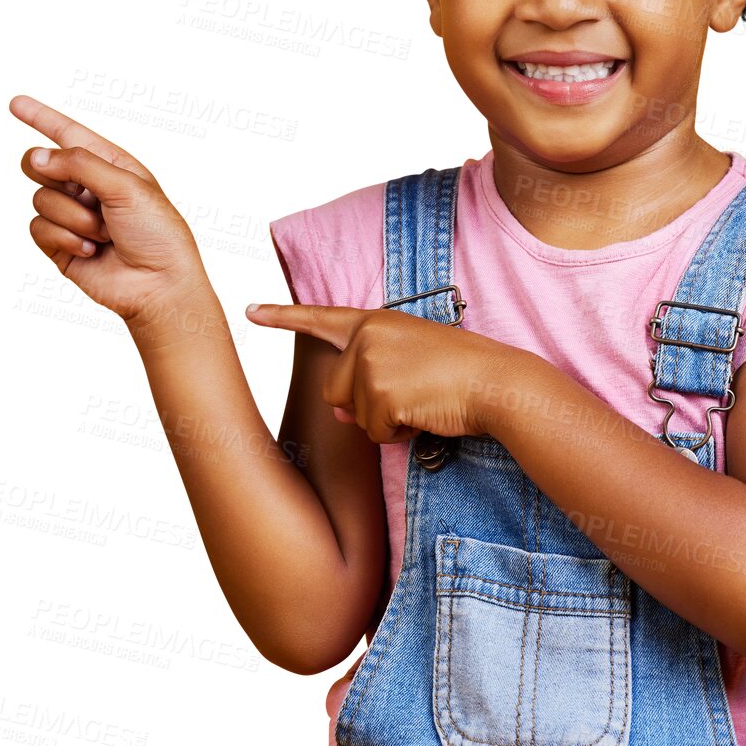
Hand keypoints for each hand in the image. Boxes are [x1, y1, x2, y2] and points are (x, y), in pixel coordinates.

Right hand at [10, 94, 210, 327]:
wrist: (158, 283)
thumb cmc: (157, 232)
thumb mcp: (126, 187)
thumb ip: (80, 165)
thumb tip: (37, 156)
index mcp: (110, 165)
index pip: (69, 134)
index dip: (41, 117)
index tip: (15, 103)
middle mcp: (88, 187)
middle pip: (40, 164)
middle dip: (53, 175)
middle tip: (80, 192)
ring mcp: (72, 216)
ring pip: (39, 199)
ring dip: (73, 217)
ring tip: (104, 232)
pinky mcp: (59, 244)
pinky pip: (38, 228)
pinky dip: (65, 238)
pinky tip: (91, 250)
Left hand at [245, 302, 532, 443]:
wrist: (496, 383)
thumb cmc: (460, 372)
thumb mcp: (409, 363)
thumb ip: (368, 378)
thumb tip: (341, 414)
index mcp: (376, 321)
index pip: (322, 318)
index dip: (282, 317)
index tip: (250, 310)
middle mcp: (367, 338)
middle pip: (335, 391)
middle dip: (365, 404)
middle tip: (412, 392)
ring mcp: (372, 365)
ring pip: (354, 415)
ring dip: (385, 421)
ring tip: (423, 400)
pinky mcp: (380, 396)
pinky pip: (375, 433)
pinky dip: (400, 434)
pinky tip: (425, 414)